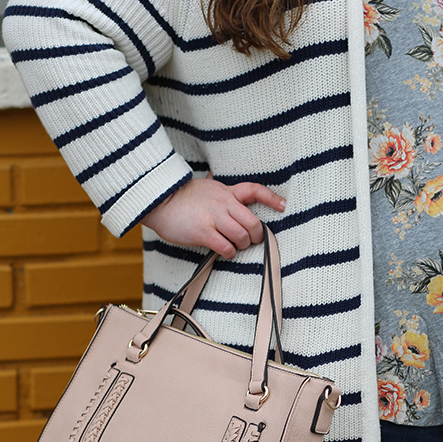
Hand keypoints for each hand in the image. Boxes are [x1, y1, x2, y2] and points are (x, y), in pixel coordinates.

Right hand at [143, 174, 285, 259]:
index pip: (254, 190)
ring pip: (242, 236)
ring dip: (242, 245)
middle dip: (256, 235)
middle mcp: (223, 203)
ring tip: (235, 246)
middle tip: (252, 240)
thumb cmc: (182, 198)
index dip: (271, 198)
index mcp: (225, 192)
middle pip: (253, 222)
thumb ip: (222, 194)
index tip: (283, 206)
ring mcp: (214, 218)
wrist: (159, 201)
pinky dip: (229, 253)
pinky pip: (226, 247)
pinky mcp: (204, 232)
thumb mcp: (206, 188)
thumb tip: (233, 198)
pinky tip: (224, 252)